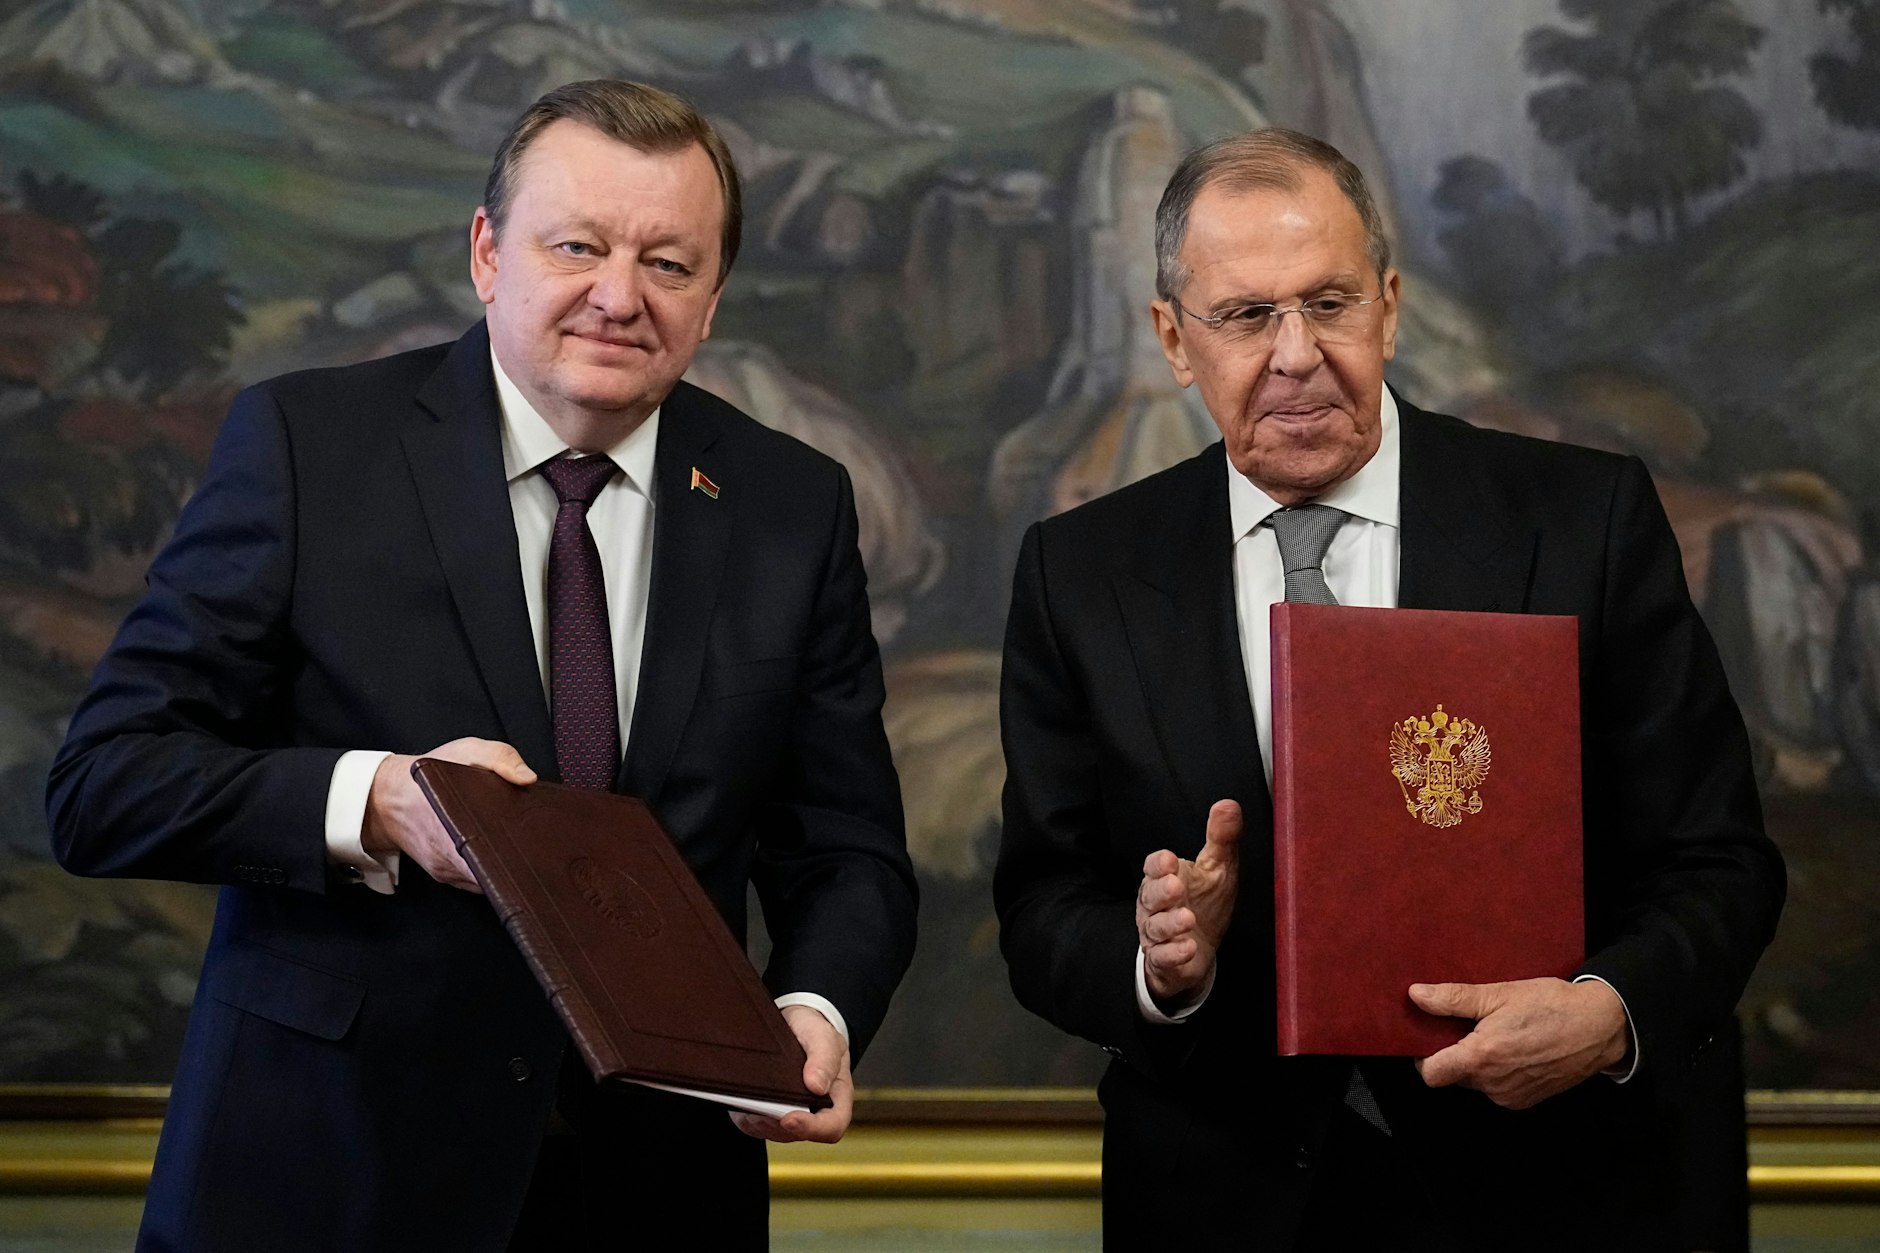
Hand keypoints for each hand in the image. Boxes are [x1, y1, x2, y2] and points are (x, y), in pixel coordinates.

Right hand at [363, 738, 536, 892]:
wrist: (390, 797)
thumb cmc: (429, 773)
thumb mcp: (467, 751)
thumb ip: (499, 758)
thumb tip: (528, 779)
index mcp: (452, 824)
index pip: (488, 859)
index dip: (513, 860)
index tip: (533, 852)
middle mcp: (448, 856)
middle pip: (492, 874)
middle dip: (517, 865)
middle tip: (539, 850)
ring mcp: (446, 870)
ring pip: (485, 881)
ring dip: (507, 869)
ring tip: (528, 851)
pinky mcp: (447, 874)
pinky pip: (475, 880)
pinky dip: (493, 871)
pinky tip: (508, 855)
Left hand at [730, 1004, 852, 1143]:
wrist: (793, 1022)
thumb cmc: (813, 1032)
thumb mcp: (824, 1035)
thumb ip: (825, 1058)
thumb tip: (817, 1087)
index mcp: (836, 1098)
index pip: (831, 1126)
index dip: (811, 1128)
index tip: (789, 1118)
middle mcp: (813, 1113)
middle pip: (795, 1133)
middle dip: (774, 1124)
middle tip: (756, 1109)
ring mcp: (788, 1115)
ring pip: (771, 1131)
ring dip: (756, 1120)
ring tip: (743, 1100)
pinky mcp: (765, 1113)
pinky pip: (753, 1124)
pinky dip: (744, 1115)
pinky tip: (736, 1098)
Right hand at [1136, 799, 1241, 1004]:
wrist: (1201, 949)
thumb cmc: (1206, 903)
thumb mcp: (1218, 868)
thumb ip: (1221, 838)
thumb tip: (1228, 804)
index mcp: (1165, 878)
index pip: (1153, 867)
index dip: (1159, 865)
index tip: (1170, 860)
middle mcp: (1155, 905)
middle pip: (1150, 896)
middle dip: (1162, 892)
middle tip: (1176, 887)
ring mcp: (1157, 933)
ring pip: (1155, 927)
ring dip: (1170, 923)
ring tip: (1187, 918)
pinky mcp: (1164, 959)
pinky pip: (1163, 956)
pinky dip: (1174, 953)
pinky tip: (1189, 947)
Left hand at [1412, 977, 1629, 1109]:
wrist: (1600, 1027)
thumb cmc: (1551, 1005)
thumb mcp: (1499, 994)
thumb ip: (1453, 999)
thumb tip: (1416, 995)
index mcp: (1482, 1058)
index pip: (1431, 1074)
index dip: (1423, 1055)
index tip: (1430, 1035)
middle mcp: (1494, 1084)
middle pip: (1452, 1076)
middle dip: (1453, 1053)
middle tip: (1469, 1025)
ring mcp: (1511, 1096)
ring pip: (1475, 1082)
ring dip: (1477, 1063)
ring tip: (1496, 1033)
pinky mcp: (1527, 1100)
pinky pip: (1497, 1088)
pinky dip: (1497, 1072)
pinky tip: (1514, 1048)